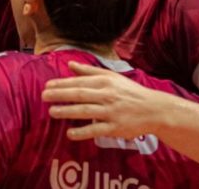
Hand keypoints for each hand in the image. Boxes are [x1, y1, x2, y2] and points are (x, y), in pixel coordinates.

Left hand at [41, 61, 173, 140]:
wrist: (153, 109)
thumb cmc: (130, 92)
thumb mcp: (112, 77)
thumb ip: (89, 72)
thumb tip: (70, 64)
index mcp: (106, 82)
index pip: (80, 82)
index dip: (62, 84)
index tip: (47, 85)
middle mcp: (108, 95)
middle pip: (80, 95)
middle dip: (60, 95)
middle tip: (44, 97)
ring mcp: (111, 112)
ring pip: (85, 111)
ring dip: (67, 111)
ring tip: (52, 112)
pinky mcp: (115, 128)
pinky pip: (96, 130)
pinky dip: (82, 132)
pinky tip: (69, 133)